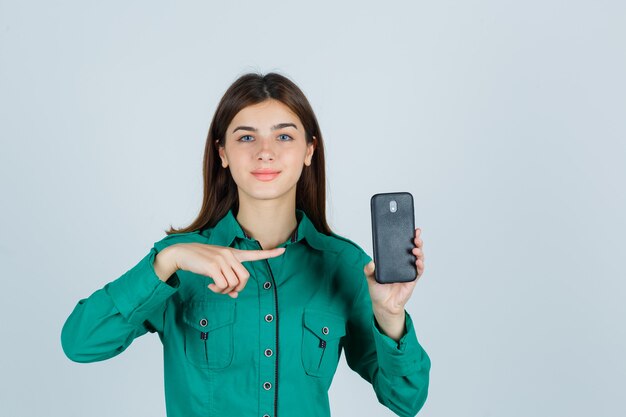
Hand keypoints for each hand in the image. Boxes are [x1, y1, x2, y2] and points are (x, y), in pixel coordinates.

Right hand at [161, 243, 284, 297]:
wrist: (182, 253)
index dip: (270, 253)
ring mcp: (222, 259)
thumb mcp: (216, 269)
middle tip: (226, 291)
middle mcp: (230, 254)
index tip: (284, 250)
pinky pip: (223, 285)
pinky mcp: (214, 265)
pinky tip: (209, 286)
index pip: (255, 253)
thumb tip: (234, 295)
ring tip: (214, 287)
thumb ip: (227, 279)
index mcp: (233, 253)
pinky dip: (218, 290)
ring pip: (234, 284)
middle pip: (245, 279)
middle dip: (237, 289)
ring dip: (224, 291)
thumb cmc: (200, 262)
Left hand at [363, 227, 424, 314]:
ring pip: (418, 257)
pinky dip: (420, 265)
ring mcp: (409, 270)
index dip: (407, 236)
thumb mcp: (370, 278)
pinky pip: (419, 270)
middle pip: (413, 249)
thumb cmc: (378, 290)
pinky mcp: (412, 279)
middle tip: (416, 236)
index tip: (411, 229)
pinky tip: (418, 261)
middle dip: (416, 240)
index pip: (401, 245)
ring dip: (419, 252)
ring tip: (416, 248)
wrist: (384, 305)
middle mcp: (403, 263)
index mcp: (393, 260)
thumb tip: (371, 263)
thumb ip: (369, 270)